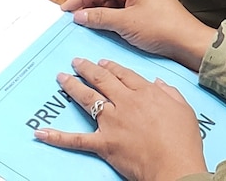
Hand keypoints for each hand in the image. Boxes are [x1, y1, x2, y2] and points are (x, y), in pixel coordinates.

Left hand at [35, 58, 207, 180]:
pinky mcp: (103, 143)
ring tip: (62, 78)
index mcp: (146, 93)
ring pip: (88, 99)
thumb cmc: (183, 141)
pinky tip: (41, 132)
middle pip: (103, 80)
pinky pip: (76, 140)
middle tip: (76, 62)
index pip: (124, 74)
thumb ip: (170, 92)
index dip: (111, 67)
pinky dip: (57, 137)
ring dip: (72, 87)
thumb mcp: (184, 109)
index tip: (103, 62)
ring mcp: (112, 122)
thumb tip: (158, 83)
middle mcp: (126, 103)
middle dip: (87, 69)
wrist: (174, 164)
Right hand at [61, 0, 214, 70]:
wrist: (188, 42)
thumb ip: (100, 17)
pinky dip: (110, 15)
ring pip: (114, 0)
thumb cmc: (161, 29)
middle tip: (71, 15)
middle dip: (88, 2)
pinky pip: (122, 8)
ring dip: (98, 10)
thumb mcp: (126, 24)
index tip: (65, 8)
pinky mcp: (147, 9)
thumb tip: (79, 15)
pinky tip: (101, 24)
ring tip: (83, 21)